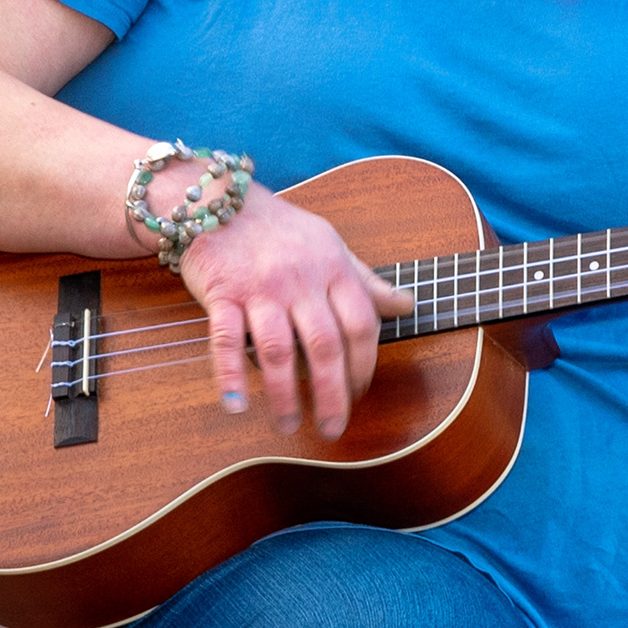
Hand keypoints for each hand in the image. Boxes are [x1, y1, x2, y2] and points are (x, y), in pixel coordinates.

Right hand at [176, 185, 415, 438]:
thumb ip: (366, 281)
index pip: (361, 324)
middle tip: (332, 428)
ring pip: (278, 350)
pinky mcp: (221, 293)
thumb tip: (407, 305)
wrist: (220, 199)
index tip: (360, 392)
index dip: (365, 365)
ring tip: (288, 425)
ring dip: (285, 395)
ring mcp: (260, 288)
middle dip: (332, 394)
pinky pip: (226, 339)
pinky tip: (236, 405)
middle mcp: (300, 279)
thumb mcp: (331, 246)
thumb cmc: (280, 229)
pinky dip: (230, 374)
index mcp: (333, 268)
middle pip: (325, 346)